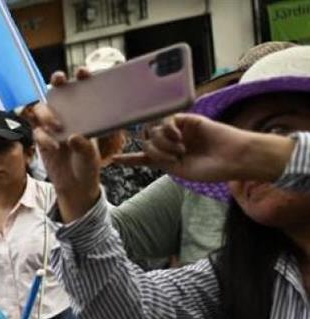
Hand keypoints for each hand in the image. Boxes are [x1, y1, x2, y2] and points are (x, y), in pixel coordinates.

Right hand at [31, 70, 102, 221]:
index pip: (83, 90)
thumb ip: (84, 147)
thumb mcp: (91, 157)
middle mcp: (69, 116)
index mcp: (85, 115)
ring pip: (42, 109)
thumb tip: (73, 137)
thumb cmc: (87, 167)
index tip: (82, 72)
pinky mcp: (42, 140)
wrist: (74, 187)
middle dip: (57, 83)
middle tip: (58, 80)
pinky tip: (51, 146)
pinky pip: (35, 131)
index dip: (82, 77)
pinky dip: (41, 136)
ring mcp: (53, 127)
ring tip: (55, 127)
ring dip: (45, 113)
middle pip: (58, 91)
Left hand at [112, 113, 294, 182]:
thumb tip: (145, 147)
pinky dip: (169, 130)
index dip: (129, 158)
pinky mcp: (187, 119)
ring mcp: (179, 130)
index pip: (144, 157)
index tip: (113, 160)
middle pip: (146, 141)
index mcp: (169, 158)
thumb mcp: (179, 169)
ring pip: (154, 131)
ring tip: (181, 149)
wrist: (233, 157)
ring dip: (163, 142)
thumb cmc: (210, 168)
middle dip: (154, 149)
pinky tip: (181, 137)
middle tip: (174, 156)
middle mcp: (171, 143)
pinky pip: (167, 120)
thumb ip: (160, 159)